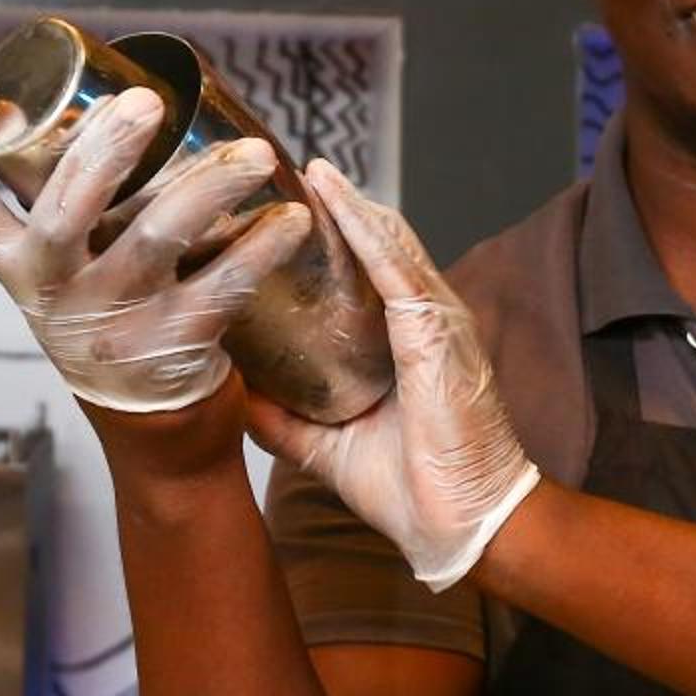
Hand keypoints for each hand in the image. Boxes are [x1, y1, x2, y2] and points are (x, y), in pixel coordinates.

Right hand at [0, 73, 311, 413]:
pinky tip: (290, 218)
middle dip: (103, 152)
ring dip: (209, 188)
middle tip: (143, 102)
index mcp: (15, 263)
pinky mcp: (172, 342)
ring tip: (256, 154)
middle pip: (62, 215)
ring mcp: (112, 319)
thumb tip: (98, 88)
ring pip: (156, 241)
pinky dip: (261, 249)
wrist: (146, 417)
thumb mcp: (61, 265)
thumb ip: (66, 198)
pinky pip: (220, 288)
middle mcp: (54, 290)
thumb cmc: (104, 306)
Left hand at [244, 159, 540, 591]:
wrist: (461, 528)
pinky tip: (331, 194)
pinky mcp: (436, 332)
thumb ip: (286, 422)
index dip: (334, 236)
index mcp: (406, 344)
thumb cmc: (415, 492)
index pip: (368, 273)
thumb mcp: (329, 451)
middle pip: (378, 245)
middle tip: (284, 175)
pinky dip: (361, 226)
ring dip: (345, 202)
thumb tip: (235, 399)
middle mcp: (426, 321)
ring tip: (305, 167)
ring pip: (387, 242)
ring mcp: (437, 322)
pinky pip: (395, 266)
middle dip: (335, 208)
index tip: (286, 210)